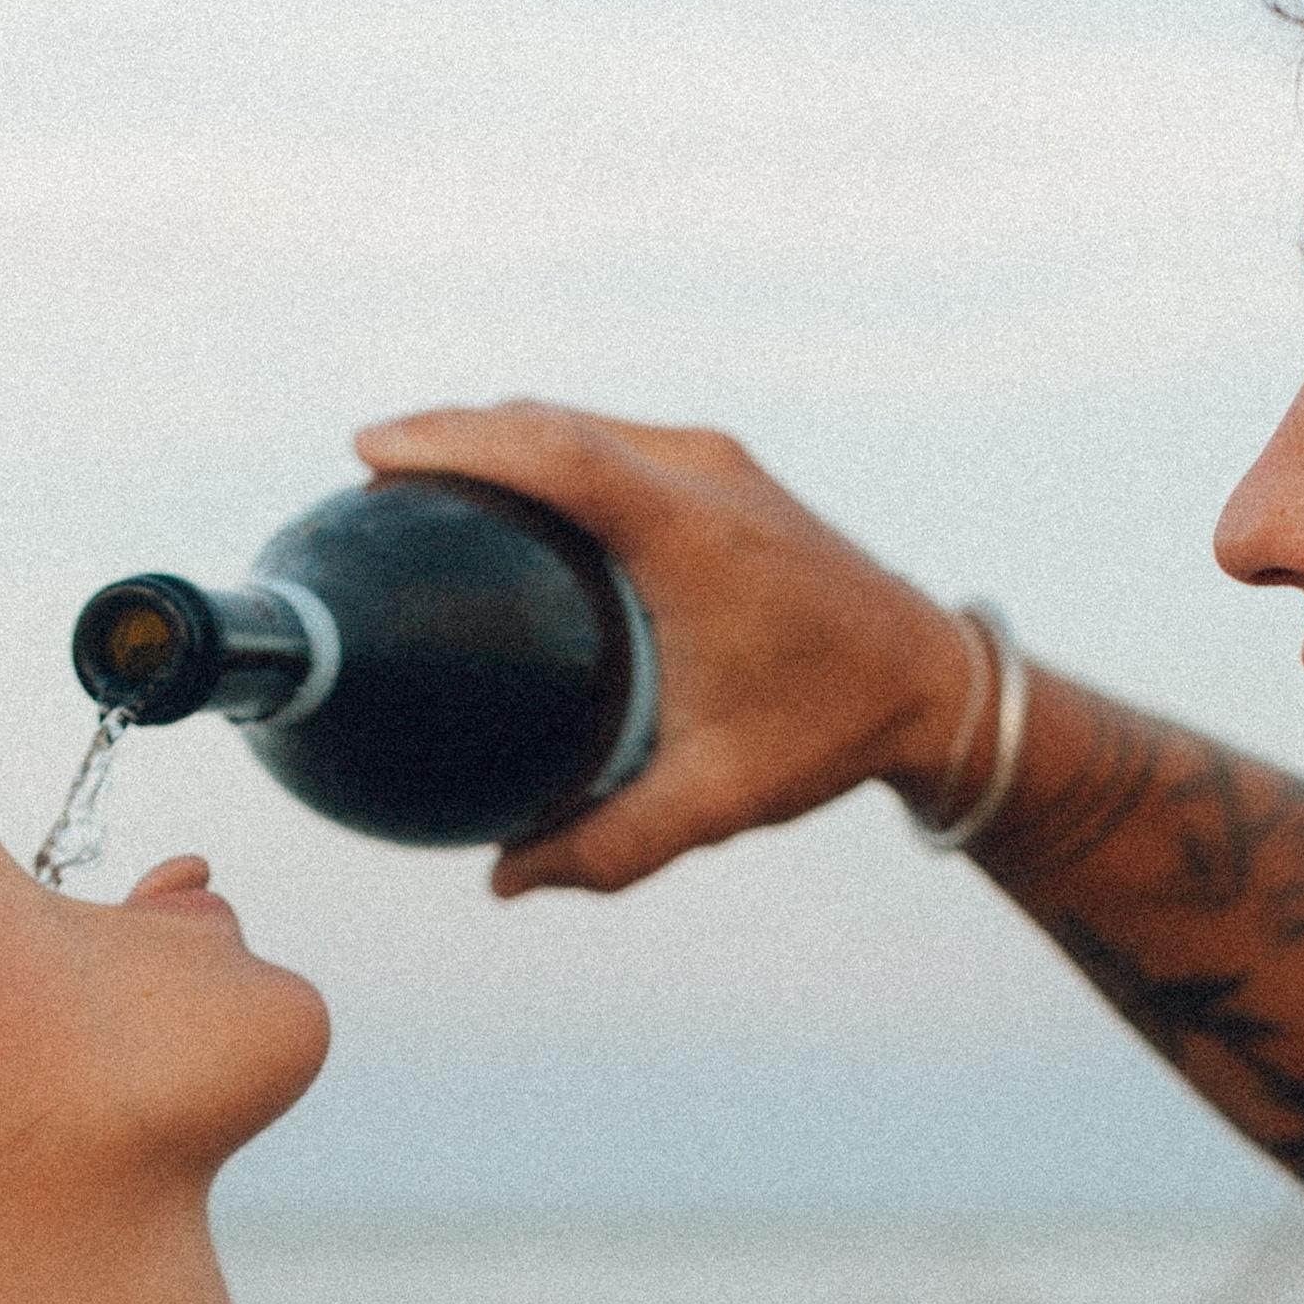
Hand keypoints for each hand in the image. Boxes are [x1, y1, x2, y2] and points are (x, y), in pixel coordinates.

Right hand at [348, 400, 975, 894]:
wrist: (934, 680)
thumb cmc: (826, 734)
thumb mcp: (717, 800)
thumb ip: (610, 846)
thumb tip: (505, 882)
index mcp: (694, 535)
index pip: (556, 456)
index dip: (459, 441)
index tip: (372, 450)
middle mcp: (705, 475)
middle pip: (553, 421)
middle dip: (454, 431)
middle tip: (369, 466)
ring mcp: (718, 462)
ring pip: (581, 422)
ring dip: (499, 434)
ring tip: (418, 473)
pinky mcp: (724, 471)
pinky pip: (611, 441)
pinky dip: (546, 451)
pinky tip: (504, 495)